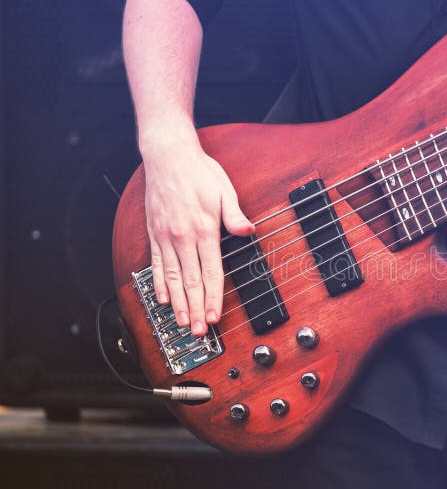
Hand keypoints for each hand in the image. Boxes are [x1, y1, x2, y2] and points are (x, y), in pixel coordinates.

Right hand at [142, 134, 254, 336]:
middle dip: (195, 309)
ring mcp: (166, 237)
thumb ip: (235, 215)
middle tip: (198, 332)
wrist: (168, 156)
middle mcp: (182, 237)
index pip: (211, 271)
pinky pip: (157, 265)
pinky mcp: (155, 234)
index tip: (214, 317)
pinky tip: (163, 300)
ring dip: (178, 303)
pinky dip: (159, 284)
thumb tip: (249, 230)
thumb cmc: (199, 172)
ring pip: (173, 278)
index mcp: (204, 229)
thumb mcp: (225, 189)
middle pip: (191, 281)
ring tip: (181, 323)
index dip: (213, 297)